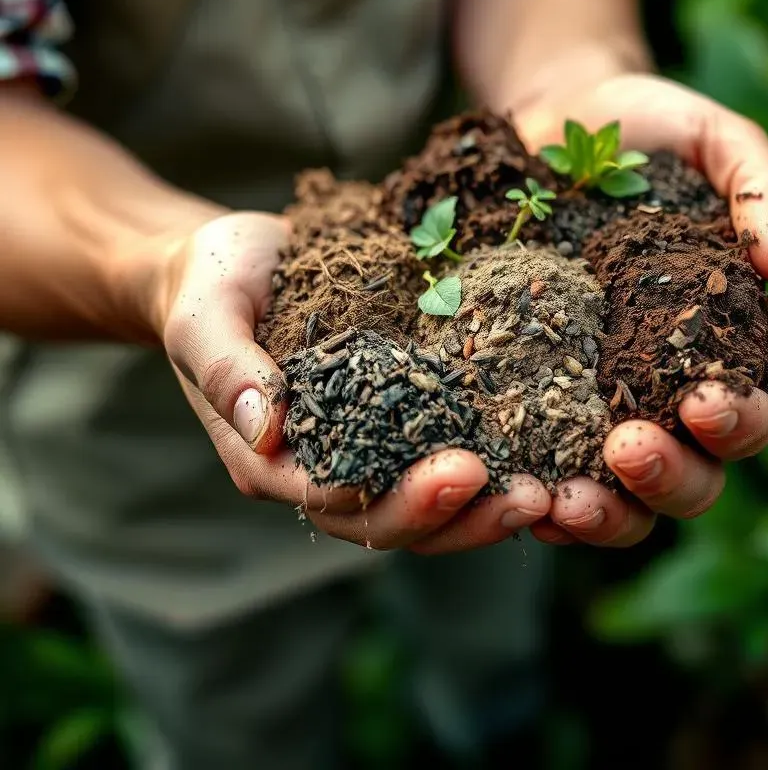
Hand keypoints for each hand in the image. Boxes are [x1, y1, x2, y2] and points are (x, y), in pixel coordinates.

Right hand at [156, 213, 550, 553]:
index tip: (464, 472)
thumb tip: (267, 431)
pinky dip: (489, 456)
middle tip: (529, 496)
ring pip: (425, 501)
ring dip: (485, 505)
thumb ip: (227, 368)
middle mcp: (320, 463)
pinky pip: (441, 444)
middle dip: (461, 515)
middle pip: (391, 520)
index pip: (336, 502)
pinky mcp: (396, 410)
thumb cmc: (213, 282)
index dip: (400, 499)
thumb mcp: (207, 313)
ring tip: (548, 490)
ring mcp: (363, 442)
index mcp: (270, 458)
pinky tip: (539, 445)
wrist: (240, 259)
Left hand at [514, 73, 767, 546]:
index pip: (755, 404)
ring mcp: (599, 400)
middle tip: (627, 448)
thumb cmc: (646, 127)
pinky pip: (543, 468)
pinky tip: (516, 492)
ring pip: (622, 495)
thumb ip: (762, 188)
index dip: (740, 418)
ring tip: (565, 501)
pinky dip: (537, 494)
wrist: (552, 120)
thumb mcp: (712, 137)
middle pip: (695, 472)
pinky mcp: (535, 396)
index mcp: (727, 337)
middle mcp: (668, 385)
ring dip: (605, 513)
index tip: (702, 401)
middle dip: (669, 476)